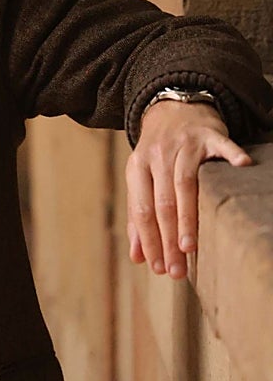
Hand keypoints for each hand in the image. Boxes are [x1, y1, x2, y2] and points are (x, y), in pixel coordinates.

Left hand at [126, 100, 251, 278]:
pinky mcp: (208, 134)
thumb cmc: (158, 155)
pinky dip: (232, 156)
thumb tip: (138, 257)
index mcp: (137, 167)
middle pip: (162, 202)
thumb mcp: (141, 179)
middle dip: (167, 239)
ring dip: (186, 217)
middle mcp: (157, 156)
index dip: (149, 240)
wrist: (172, 110)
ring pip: (184, 184)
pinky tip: (242, 166)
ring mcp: (184, 145)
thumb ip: (138, 216)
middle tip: (176, 270)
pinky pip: (221, 146)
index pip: (142, 210)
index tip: (157, 268)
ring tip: (189, 247)